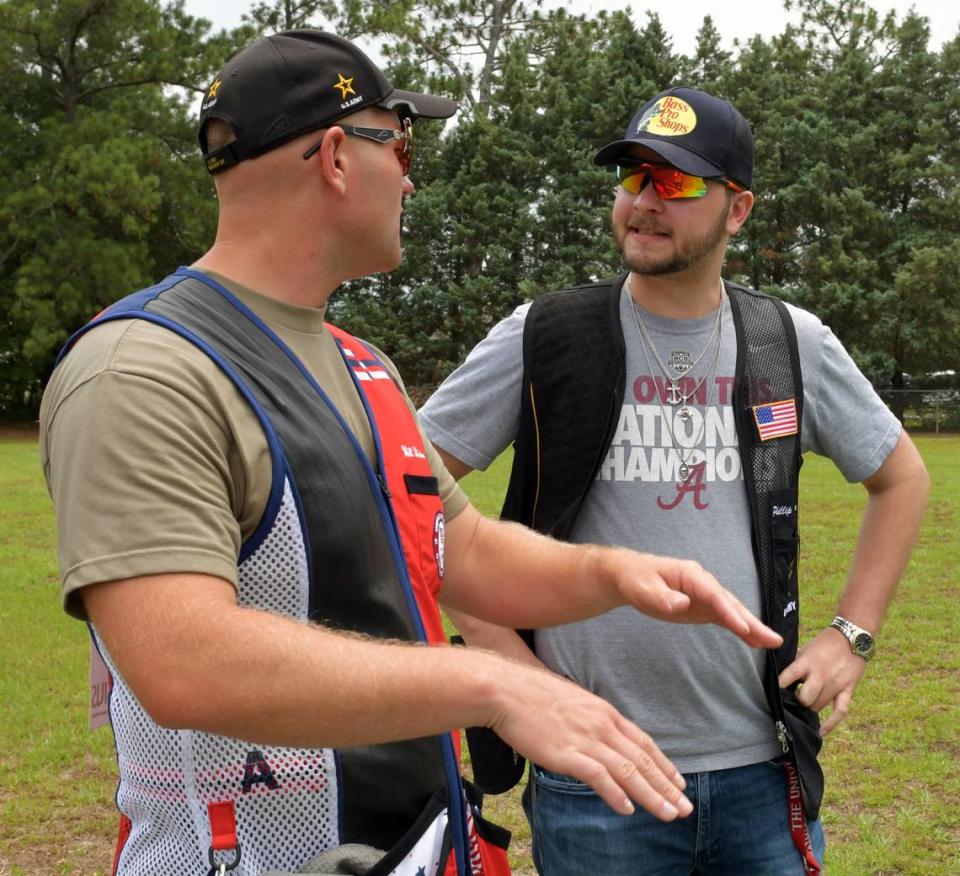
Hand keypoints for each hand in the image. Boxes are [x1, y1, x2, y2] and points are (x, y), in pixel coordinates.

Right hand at [488, 659, 692, 820]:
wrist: (506, 690)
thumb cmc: (533, 695)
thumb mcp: (573, 702)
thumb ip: (591, 721)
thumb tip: (601, 739)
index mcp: (604, 712)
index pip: (643, 742)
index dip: (663, 764)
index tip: (679, 782)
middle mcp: (602, 725)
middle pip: (642, 760)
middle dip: (666, 786)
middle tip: (685, 807)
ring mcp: (585, 739)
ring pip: (628, 771)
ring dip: (652, 795)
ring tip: (669, 814)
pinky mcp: (566, 752)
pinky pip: (597, 776)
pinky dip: (615, 793)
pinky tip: (627, 809)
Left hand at [604, 549, 782, 648]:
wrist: (630, 576)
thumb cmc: (636, 580)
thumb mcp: (644, 589)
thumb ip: (662, 597)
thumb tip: (682, 604)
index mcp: (690, 575)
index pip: (714, 595)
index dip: (729, 611)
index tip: (743, 628)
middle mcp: (703, 584)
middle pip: (730, 603)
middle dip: (751, 621)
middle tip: (773, 639)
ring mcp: (704, 595)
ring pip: (731, 611)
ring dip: (751, 627)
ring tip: (772, 643)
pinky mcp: (702, 607)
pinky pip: (724, 618)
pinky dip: (738, 629)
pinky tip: (753, 642)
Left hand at [778, 628, 867, 734]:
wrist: (852, 637)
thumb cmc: (823, 644)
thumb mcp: (804, 649)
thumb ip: (794, 664)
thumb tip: (778, 676)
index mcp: (806, 663)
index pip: (786, 678)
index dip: (778, 688)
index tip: (772, 694)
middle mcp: (820, 675)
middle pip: (804, 699)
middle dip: (797, 701)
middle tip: (795, 698)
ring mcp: (835, 684)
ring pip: (818, 706)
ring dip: (810, 707)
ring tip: (805, 704)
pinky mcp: (848, 690)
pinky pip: (840, 712)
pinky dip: (831, 724)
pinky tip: (821, 732)